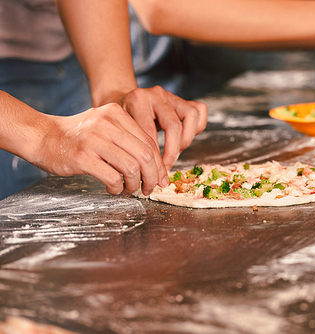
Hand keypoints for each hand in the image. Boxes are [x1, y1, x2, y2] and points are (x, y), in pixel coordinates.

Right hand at [33, 103, 167, 195]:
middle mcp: (107, 123)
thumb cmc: (77, 137)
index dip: (159, 163)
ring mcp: (94, 140)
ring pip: (132, 168)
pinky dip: (117, 188)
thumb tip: (155, 165)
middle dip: (153, 176)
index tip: (161, 177)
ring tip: (131, 190)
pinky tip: (114, 190)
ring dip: (135, 184)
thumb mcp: (105, 126)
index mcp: (116, 113)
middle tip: (151, 188)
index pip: (149, 141)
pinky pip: (112, 177)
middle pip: (145, 155)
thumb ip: (128, 139)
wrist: (42, 136)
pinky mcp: (83, 157)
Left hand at [119, 86, 207, 170]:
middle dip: (172, 152)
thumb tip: (141, 173)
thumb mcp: (118, 129)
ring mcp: (171, 95)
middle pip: (174, 125)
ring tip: (176, 152)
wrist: (122, 100)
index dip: (154, 157)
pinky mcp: (183, 99)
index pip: (150, 133)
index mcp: (138, 100)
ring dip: (186, 139)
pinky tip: (184, 139)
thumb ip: (129, 144)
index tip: (153, 172)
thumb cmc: (120, 119)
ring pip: (192, 115)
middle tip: (166, 167)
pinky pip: (200, 111)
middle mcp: (156, 94)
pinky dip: (197, 127)